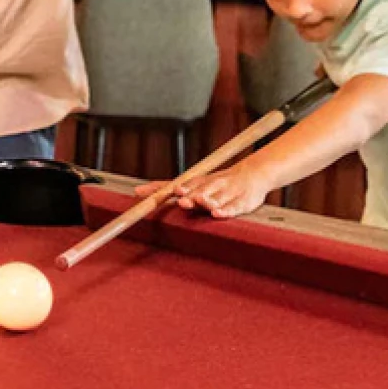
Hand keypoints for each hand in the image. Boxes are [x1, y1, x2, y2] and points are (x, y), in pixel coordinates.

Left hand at [151, 165, 271, 219]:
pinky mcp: (241, 202)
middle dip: (190, 194)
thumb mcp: (191, 183)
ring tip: (200, 202)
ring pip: (216, 197)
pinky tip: (218, 213)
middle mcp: (211, 185)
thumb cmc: (215, 183)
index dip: (173, 188)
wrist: (251, 175)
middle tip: (182, 199)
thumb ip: (164, 188)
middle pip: (199, 190)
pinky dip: (226, 210)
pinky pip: (233, 206)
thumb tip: (136, 191)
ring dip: (207, 200)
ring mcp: (226, 192)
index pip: (181, 184)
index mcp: (197, 181)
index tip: (166, 191)